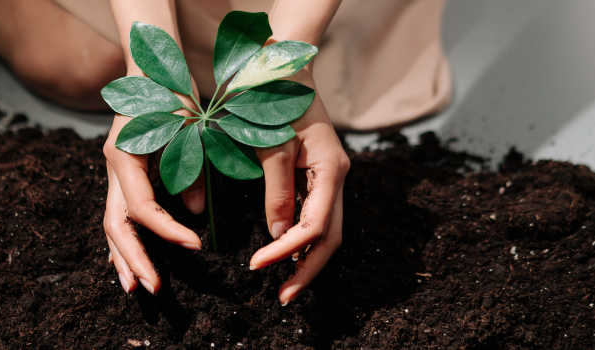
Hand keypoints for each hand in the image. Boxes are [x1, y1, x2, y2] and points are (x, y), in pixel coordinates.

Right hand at [103, 88, 204, 294]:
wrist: (150, 70)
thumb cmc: (171, 94)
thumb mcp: (187, 130)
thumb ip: (191, 171)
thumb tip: (197, 214)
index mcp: (125, 156)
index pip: (143, 208)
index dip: (168, 231)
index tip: (195, 246)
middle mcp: (113, 168)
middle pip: (117, 225)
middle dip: (134, 259)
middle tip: (154, 288)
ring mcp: (113, 173)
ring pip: (112, 224)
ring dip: (123, 257)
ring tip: (135, 288)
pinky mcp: (122, 175)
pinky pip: (119, 214)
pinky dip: (125, 239)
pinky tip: (130, 262)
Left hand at [249, 68, 349, 305]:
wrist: (284, 68)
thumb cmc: (275, 100)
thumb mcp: (273, 144)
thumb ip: (277, 190)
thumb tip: (277, 235)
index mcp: (332, 169)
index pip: (315, 226)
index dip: (287, 251)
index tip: (257, 266)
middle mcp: (337, 177)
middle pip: (330, 237)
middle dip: (307, 270)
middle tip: (282, 297)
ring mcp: (330, 177)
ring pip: (326, 230)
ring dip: (306, 259)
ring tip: (284, 284)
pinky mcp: (317, 176)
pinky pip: (316, 215)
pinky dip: (301, 239)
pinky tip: (286, 254)